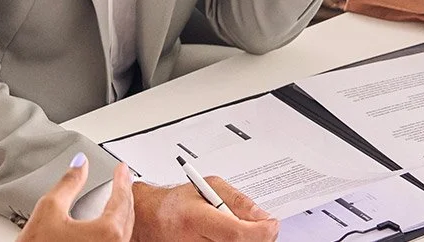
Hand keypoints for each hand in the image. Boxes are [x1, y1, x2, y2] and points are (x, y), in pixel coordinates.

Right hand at [17, 157, 133, 241]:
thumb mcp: (49, 208)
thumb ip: (69, 182)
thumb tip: (80, 164)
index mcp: (107, 233)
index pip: (121, 198)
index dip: (122, 178)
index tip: (121, 168)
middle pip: (128, 215)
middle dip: (125, 193)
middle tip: (122, 177)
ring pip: (125, 231)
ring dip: (122, 211)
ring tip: (117, 196)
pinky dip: (116, 228)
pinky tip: (109, 222)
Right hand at [133, 176, 278, 240]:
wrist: (151, 219)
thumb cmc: (177, 203)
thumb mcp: (208, 186)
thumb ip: (237, 200)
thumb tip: (262, 216)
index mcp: (195, 218)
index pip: (236, 233)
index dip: (260, 231)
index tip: (272, 224)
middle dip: (259, 238)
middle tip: (264, 227)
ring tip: (244, 230)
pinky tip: (233, 237)